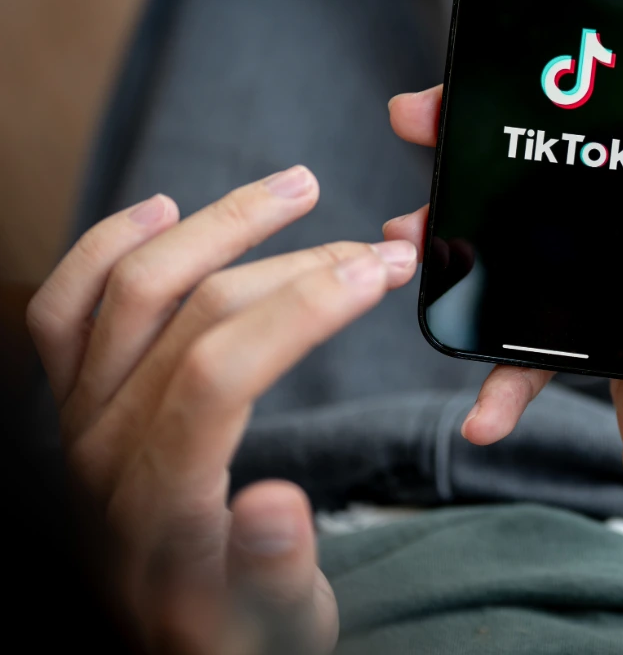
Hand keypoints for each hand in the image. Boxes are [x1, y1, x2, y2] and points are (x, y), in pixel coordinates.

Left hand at [25, 167, 417, 653]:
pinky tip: (163, 209)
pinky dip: (107, 246)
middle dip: (303, 267)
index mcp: (154, 509)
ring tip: (297, 187)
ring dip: (220, 224)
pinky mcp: (75, 400)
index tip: (382, 270)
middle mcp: (101, 452)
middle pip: (196, 318)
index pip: (220, 374)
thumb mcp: (275, 633)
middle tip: (381, 251)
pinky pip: (65, 308)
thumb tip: (277, 504)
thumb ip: (273, 579)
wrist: (171, 639)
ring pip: (131, 288)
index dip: (306, 307)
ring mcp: (79, 419)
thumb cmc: (231, 635)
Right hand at [389, 35, 622, 652]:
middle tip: (433, 125)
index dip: (620, 53)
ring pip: (559, 215)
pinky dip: (512, 330)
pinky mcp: (621, 310)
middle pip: (598, 146)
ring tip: (422, 235)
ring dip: (490, 223)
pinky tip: (485, 380)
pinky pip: (553, 295)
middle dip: (515, 134)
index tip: (551, 36)